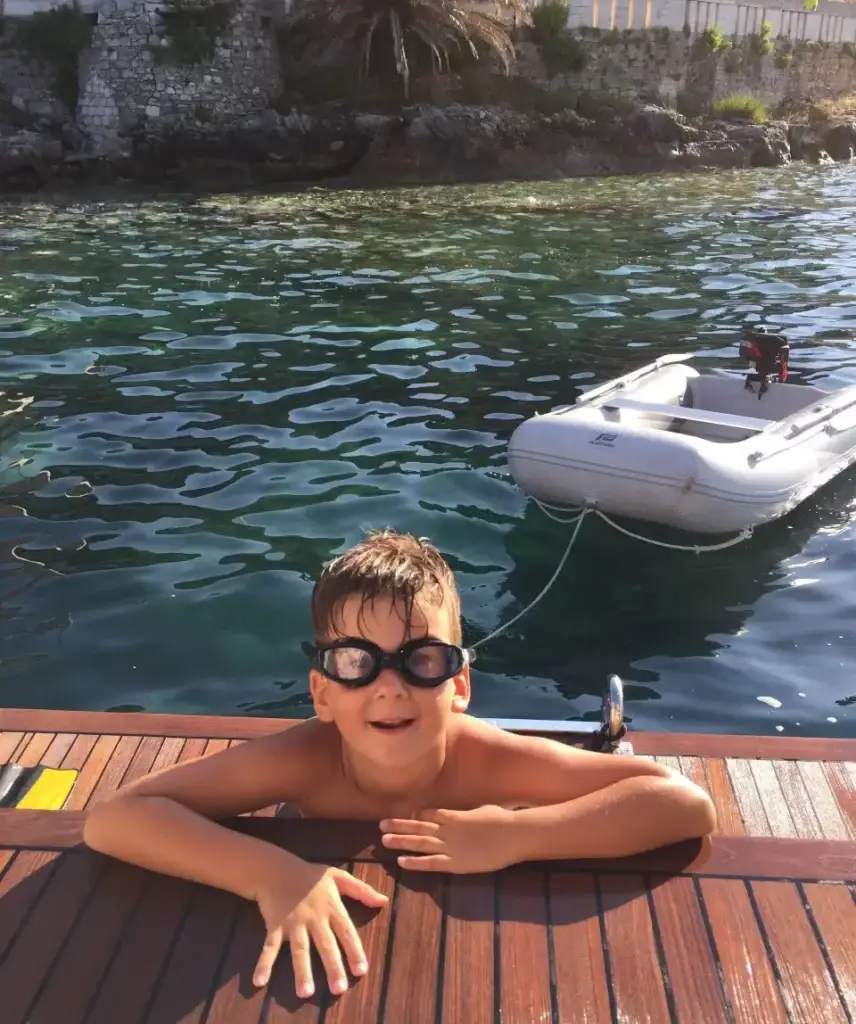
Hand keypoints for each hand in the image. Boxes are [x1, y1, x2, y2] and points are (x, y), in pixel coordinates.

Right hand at [253, 863, 387, 997]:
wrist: (277, 868)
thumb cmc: (311, 875)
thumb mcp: (339, 877)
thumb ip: (362, 890)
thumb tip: (384, 901)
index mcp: (331, 906)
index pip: (346, 931)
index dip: (354, 951)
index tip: (361, 971)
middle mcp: (314, 917)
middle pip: (325, 944)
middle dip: (332, 967)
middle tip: (339, 990)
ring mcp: (293, 922)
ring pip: (299, 949)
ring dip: (302, 970)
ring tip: (306, 992)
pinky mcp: (275, 925)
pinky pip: (269, 947)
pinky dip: (263, 963)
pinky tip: (259, 981)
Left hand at [379, 805, 518, 873]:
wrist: (512, 834)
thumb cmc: (503, 820)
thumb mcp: (483, 810)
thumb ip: (470, 813)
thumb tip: (469, 813)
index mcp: (454, 815)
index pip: (429, 814)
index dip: (414, 816)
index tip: (403, 816)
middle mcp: (447, 829)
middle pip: (418, 826)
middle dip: (399, 826)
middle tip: (381, 825)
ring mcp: (449, 845)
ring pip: (419, 842)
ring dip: (401, 841)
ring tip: (384, 841)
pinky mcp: (454, 863)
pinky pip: (430, 862)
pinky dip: (415, 862)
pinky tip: (401, 862)